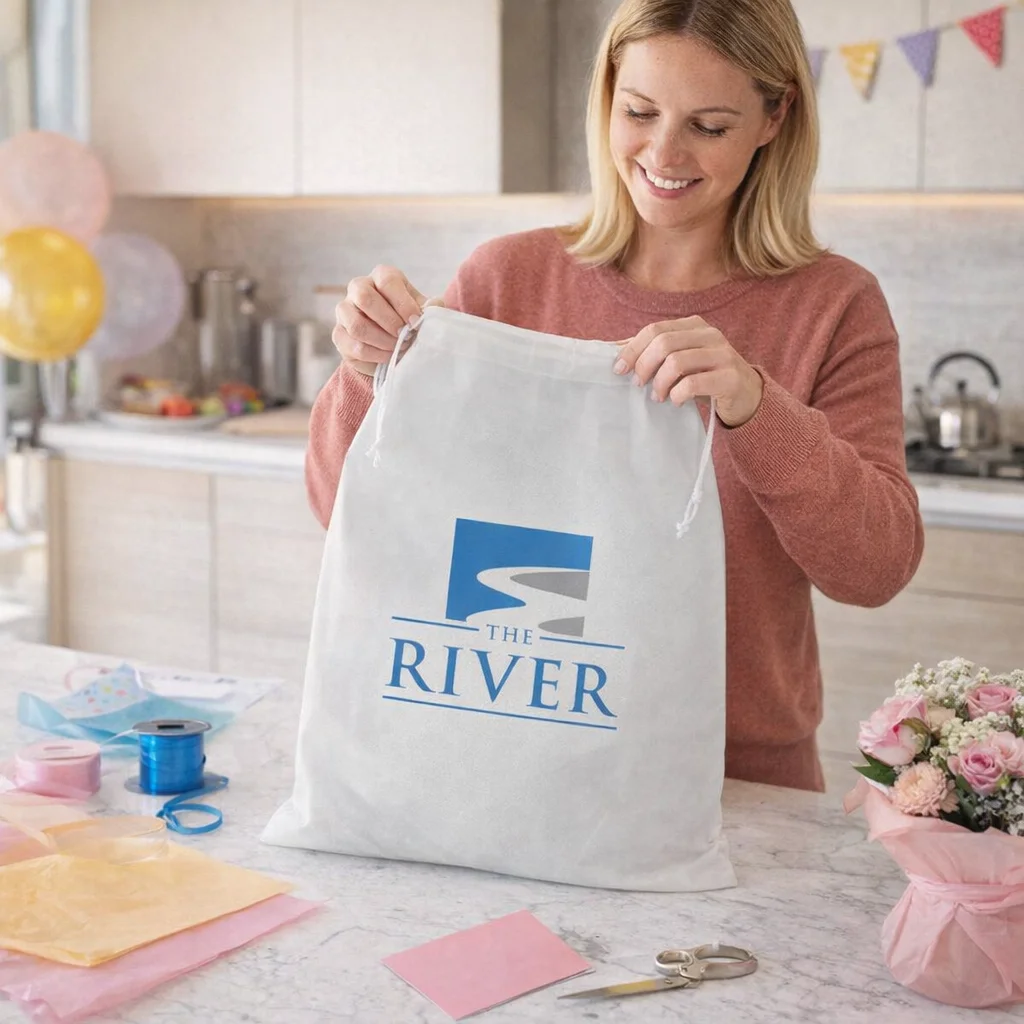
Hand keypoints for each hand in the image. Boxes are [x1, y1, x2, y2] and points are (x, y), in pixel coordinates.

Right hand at [333, 265, 442, 375]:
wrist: (393, 341)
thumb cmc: (409, 319)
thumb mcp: (423, 310)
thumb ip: (431, 307)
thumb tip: (435, 305)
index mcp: (381, 276)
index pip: (387, 281)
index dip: (402, 303)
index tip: (415, 321)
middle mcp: (358, 288)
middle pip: (364, 298)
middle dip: (389, 321)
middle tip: (405, 336)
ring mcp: (345, 311)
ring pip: (357, 325)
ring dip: (382, 341)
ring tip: (399, 348)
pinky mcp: (339, 334)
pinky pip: (354, 346)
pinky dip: (375, 355)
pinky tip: (389, 357)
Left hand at [613, 317, 763, 427]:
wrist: (747, 395)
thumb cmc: (705, 377)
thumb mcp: (680, 360)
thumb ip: (652, 353)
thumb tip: (613, 349)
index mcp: (694, 326)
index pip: (655, 330)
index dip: (633, 349)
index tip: (619, 369)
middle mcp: (710, 335)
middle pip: (664, 343)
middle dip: (644, 366)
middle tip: (638, 385)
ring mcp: (723, 354)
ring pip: (677, 362)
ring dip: (660, 383)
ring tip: (657, 397)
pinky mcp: (731, 378)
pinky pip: (694, 383)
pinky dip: (677, 394)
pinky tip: (675, 401)